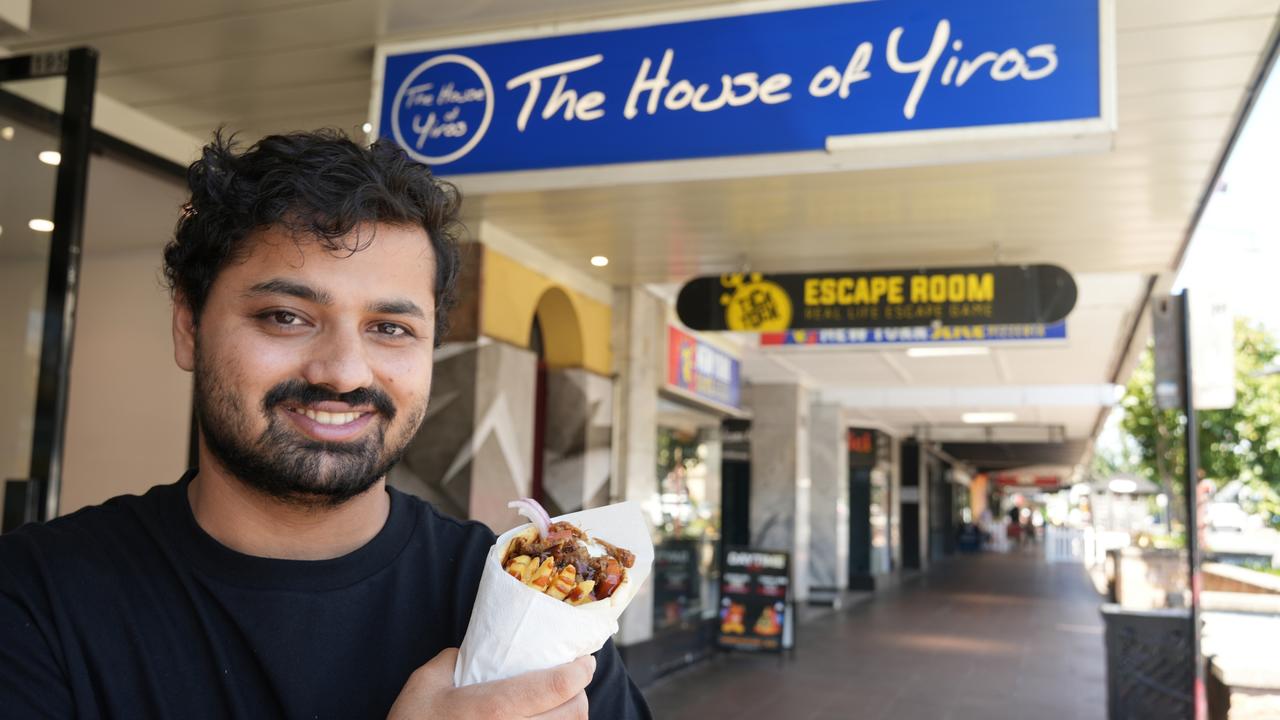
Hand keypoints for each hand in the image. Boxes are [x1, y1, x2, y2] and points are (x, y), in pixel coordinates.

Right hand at [387, 648, 593, 718]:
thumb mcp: (426, 683)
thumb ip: (457, 659)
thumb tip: (481, 650)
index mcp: (493, 710)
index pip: (555, 687)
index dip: (579, 671)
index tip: (583, 662)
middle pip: (574, 714)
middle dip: (579, 694)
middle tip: (573, 682)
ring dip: (570, 718)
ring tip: (560, 705)